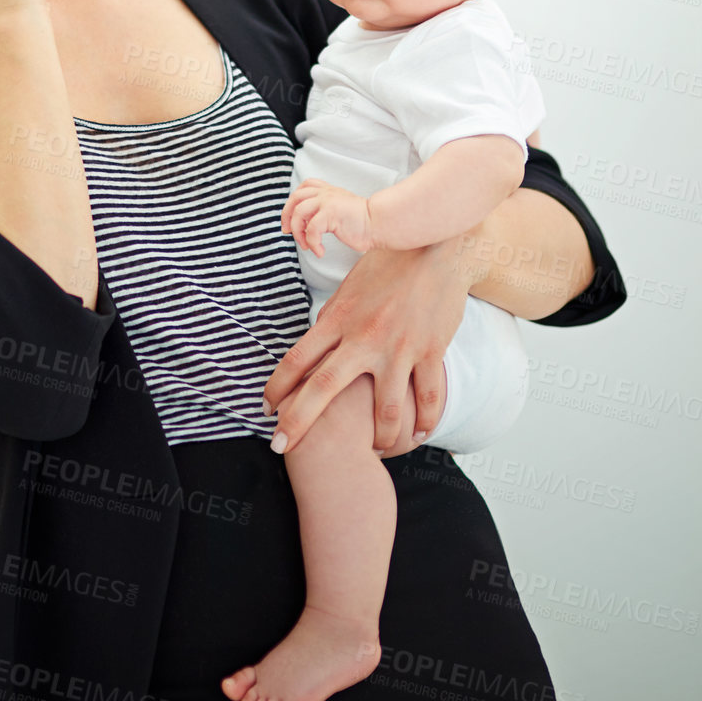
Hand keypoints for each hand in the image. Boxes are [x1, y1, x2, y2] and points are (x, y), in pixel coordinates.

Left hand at [261, 240, 469, 452]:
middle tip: (281, 448)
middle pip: (322, 389)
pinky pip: (429, 397)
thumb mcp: (348, 291)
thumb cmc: (386, 265)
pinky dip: (425, 421)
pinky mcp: (430, 352)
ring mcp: (398, 348)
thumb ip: (331, 323)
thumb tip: (313, 350)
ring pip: (384, 409)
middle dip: (298, 423)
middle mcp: (363, 337)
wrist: (435, 249)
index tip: (266, 409)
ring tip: (373, 452)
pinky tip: (419, 435)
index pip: (296, 359)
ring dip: (378, 438)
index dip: (277, 388)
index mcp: (338, 319)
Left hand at [281, 178, 375, 254]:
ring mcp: (327, 201)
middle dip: (286, 215)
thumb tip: (305, 224)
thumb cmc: (363, 223)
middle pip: (295, 198)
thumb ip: (325, 210)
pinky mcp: (330, 213)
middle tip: (287, 232)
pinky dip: (312, 243)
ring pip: (299, 213)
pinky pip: (311, 229)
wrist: (380, 223)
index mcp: (328, 191)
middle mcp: (326, 193)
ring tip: (307, 245)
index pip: (303, 187)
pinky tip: (320, 251)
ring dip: (298, 233)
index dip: (292, 202)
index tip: (290, 219)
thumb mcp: (340, 210)